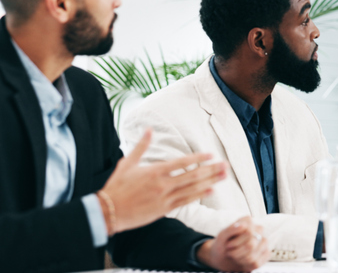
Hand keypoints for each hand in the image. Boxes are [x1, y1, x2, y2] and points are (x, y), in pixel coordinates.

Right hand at [99, 129, 226, 233]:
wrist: (108, 211)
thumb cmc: (117, 186)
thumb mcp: (127, 163)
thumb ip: (141, 146)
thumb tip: (149, 129)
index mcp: (154, 171)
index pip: (182, 162)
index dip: (198, 158)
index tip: (211, 154)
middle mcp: (162, 184)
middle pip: (192, 175)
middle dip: (211, 170)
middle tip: (225, 165)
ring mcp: (165, 198)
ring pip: (192, 188)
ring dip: (210, 181)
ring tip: (224, 176)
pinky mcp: (164, 209)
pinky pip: (185, 201)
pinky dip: (199, 195)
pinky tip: (211, 190)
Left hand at [197, 217, 270, 271]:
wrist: (223, 256)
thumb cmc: (223, 244)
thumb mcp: (221, 236)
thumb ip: (230, 229)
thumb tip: (242, 225)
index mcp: (248, 221)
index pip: (249, 232)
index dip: (236, 242)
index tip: (228, 244)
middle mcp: (259, 229)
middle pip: (251, 245)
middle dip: (237, 252)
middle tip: (230, 252)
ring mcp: (264, 241)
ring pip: (253, 256)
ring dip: (240, 259)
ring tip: (235, 256)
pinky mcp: (266, 253)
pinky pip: (257, 263)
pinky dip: (246, 265)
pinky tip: (242, 261)